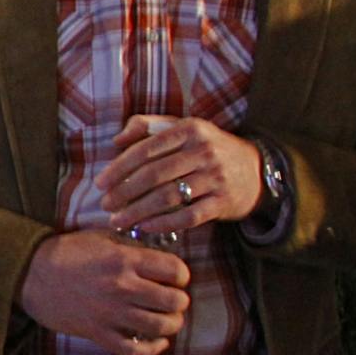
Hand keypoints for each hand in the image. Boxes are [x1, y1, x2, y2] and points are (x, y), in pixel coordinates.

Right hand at [18, 229, 189, 354]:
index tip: (175, 278)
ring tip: (168, 319)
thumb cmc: (65, 253)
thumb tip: (159, 257)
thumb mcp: (101, 238)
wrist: (30, 274)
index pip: (175, 270)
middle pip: (174, 301)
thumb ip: (132, 247)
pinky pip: (134, 349)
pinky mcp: (98, 333)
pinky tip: (157, 342)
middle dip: (179, 300)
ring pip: (160, 326)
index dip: (181, 275)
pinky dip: (152, 348)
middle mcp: (122, 287)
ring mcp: (110, 313)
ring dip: (171, 324)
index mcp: (124, 260)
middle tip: (173, 299)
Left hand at [95, 115, 263, 235]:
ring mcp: (215, 177)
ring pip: (168, 197)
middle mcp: (204, 151)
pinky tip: (145, 227)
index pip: (146, 149)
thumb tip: (117, 140)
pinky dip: (163, 223)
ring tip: (118, 220)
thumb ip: (147, 126)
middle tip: (105, 204)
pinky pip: (188, 216)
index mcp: (189, 129)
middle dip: (124, 192)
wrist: (255, 170)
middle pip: (154, 175)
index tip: (100, 183)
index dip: (119, 168)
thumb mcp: (183, 127)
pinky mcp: (223, 202)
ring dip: (138, 211)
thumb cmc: (207, 148)